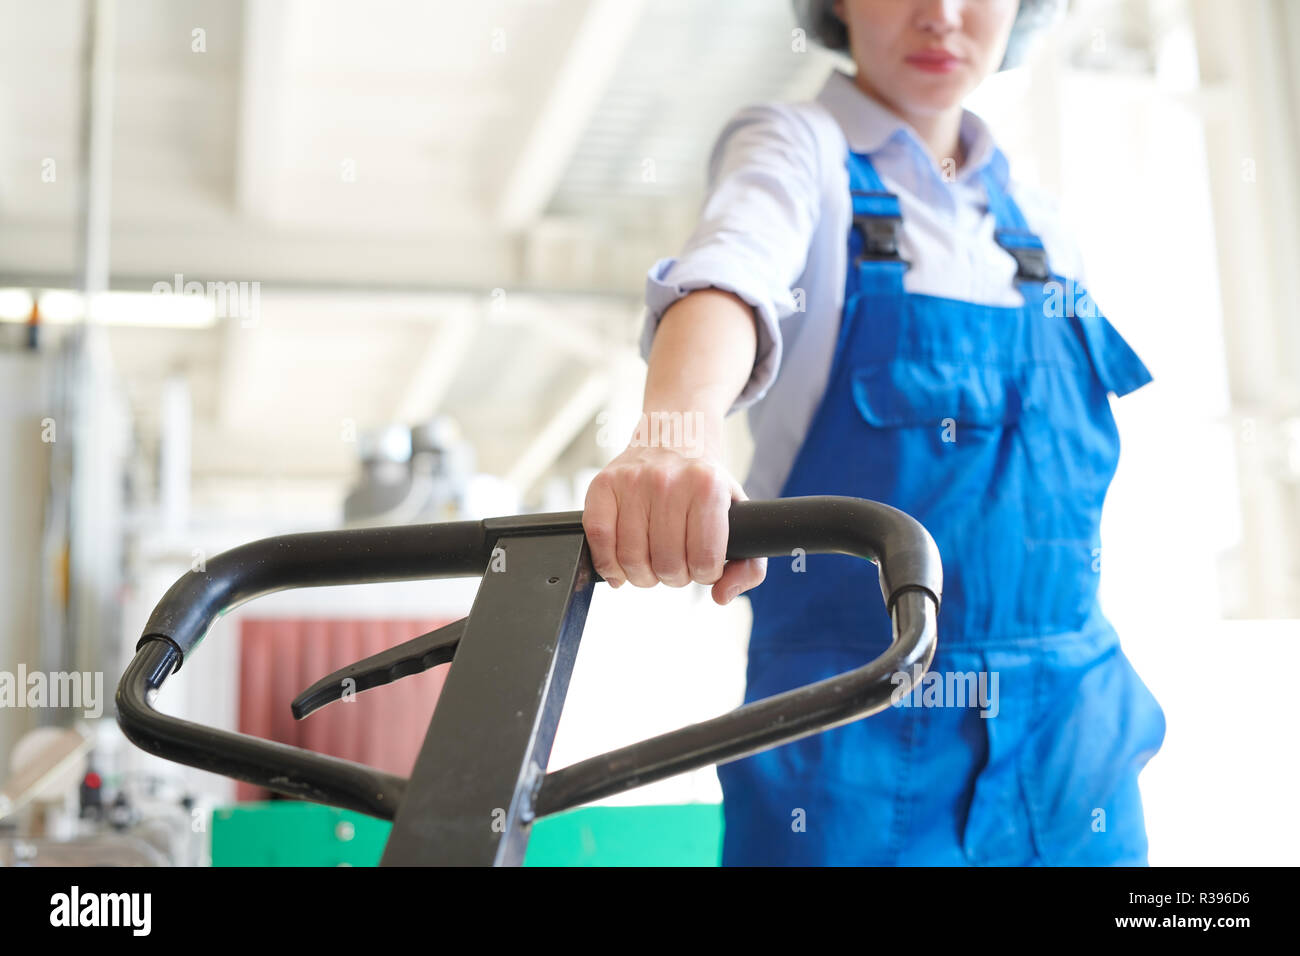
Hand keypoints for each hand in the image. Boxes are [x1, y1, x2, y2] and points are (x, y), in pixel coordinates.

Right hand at [582, 441, 766, 605]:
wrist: (675, 435)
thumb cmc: (705, 484)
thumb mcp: (739, 515)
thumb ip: (749, 565)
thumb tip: (721, 596)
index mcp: (708, 487)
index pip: (704, 561)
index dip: (704, 574)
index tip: (702, 563)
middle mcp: (668, 481)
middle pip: (667, 565)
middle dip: (674, 577)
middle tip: (676, 564)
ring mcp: (632, 481)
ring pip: (631, 560)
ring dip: (642, 576)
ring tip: (652, 563)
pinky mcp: (602, 485)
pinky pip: (599, 540)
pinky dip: (608, 564)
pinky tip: (620, 567)